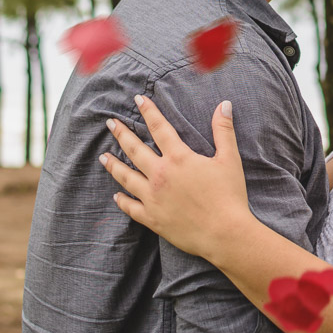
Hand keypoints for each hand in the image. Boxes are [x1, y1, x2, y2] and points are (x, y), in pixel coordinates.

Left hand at [101, 94, 250, 259]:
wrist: (224, 233)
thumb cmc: (229, 196)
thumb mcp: (229, 159)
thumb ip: (223, 130)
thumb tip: (223, 104)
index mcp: (178, 158)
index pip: (159, 128)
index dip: (149, 111)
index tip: (138, 99)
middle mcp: (160, 175)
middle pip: (134, 149)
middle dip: (121, 134)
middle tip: (110, 123)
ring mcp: (153, 197)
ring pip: (126, 177)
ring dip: (113, 165)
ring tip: (103, 157)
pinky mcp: (152, 218)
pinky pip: (131, 207)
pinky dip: (122, 201)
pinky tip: (116, 196)